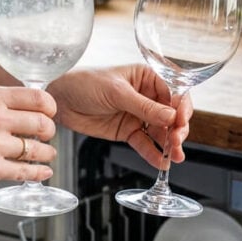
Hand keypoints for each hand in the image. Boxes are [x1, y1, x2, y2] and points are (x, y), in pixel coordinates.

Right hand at [0, 85, 57, 185]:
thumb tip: (27, 105)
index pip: (38, 99)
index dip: (50, 108)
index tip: (51, 114)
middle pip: (43, 124)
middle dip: (49, 131)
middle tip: (47, 135)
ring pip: (37, 150)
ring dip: (46, 153)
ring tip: (45, 153)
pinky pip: (25, 172)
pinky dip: (38, 172)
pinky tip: (43, 171)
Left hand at [48, 64, 191, 169]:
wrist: (59, 99)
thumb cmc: (85, 82)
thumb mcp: (116, 92)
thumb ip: (144, 106)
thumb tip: (171, 116)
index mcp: (147, 77)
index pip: (174, 92)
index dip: (182, 107)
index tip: (182, 121)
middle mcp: (146, 96)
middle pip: (172, 114)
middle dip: (177, 129)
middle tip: (176, 140)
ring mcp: (138, 115)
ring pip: (161, 131)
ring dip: (170, 144)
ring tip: (175, 156)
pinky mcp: (128, 131)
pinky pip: (145, 144)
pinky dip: (153, 154)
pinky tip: (161, 163)